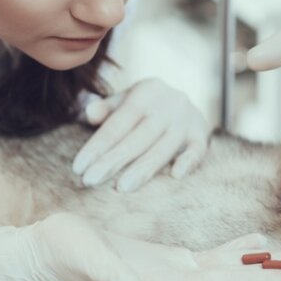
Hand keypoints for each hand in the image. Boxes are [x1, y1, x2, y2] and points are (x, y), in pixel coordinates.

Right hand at [0, 212, 280, 280]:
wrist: (44, 256)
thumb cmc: (63, 251)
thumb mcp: (84, 257)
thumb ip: (110, 273)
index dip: (265, 279)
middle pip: (237, 280)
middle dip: (277, 277)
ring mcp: (171, 278)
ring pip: (229, 271)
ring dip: (263, 265)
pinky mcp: (166, 264)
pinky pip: (211, 260)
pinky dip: (237, 251)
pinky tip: (256, 242)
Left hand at [72, 78, 209, 191]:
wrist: (182, 100)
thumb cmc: (144, 106)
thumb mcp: (125, 100)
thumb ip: (106, 108)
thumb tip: (89, 113)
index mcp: (146, 92)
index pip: (118, 122)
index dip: (97, 145)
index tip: (78, 167)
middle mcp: (168, 103)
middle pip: (138, 137)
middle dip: (113, 160)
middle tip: (90, 180)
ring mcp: (187, 118)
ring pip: (164, 147)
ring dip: (143, 168)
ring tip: (121, 188)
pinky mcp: (201, 133)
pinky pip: (198, 149)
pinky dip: (189, 161)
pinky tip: (176, 176)